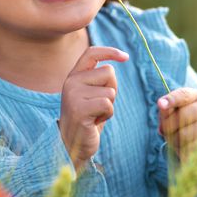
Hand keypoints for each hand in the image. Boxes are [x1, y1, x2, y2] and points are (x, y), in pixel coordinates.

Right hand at [58, 46, 128, 172]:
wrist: (70, 145)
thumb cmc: (86, 120)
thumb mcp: (90, 95)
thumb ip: (98, 79)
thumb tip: (119, 60)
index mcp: (73, 76)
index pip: (91, 53)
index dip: (110, 52)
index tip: (125, 57)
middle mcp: (71, 82)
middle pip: (109, 72)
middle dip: (112, 90)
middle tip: (99, 106)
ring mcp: (73, 95)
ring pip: (110, 91)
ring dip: (109, 106)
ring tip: (95, 115)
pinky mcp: (79, 109)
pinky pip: (107, 104)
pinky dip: (107, 115)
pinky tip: (94, 122)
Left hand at [157, 87, 196, 164]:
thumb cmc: (180, 118)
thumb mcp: (172, 110)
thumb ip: (166, 108)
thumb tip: (162, 104)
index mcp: (196, 96)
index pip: (183, 95)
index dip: (172, 100)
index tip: (160, 104)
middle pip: (182, 116)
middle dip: (167, 124)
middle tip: (162, 129)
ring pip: (184, 135)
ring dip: (173, 138)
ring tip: (174, 136)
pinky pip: (189, 148)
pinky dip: (181, 148)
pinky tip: (183, 145)